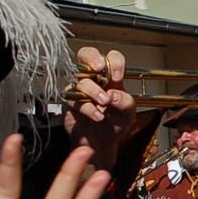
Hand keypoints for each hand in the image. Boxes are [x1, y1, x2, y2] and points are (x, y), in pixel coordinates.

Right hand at [63, 47, 135, 169]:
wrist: (100, 144)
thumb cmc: (114, 125)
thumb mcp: (127, 114)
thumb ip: (125, 103)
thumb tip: (114, 94)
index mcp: (111, 77)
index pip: (111, 57)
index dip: (114, 62)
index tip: (117, 76)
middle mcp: (94, 79)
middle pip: (86, 54)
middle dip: (91, 58)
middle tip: (98, 68)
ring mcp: (80, 88)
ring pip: (81, 79)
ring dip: (93, 90)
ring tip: (104, 103)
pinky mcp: (69, 100)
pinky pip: (73, 97)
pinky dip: (86, 107)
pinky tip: (97, 116)